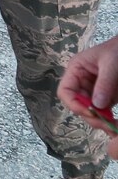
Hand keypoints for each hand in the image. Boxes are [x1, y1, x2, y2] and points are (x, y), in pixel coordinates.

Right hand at [58, 36, 117, 158]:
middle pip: (79, 104)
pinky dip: (109, 119)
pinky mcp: (107, 96)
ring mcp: (94, 90)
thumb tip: (97, 105)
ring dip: (101, 121)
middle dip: (91, 116)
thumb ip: (104, 83)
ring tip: (114, 128)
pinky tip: (115, 125)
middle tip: (107, 125)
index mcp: (76, 70)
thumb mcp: (111, 64)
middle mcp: (82, 82)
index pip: (65, 91)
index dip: (74, 104)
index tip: (90, 112)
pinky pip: (104, 111)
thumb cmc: (117, 49)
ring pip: (91, 111)